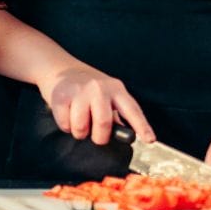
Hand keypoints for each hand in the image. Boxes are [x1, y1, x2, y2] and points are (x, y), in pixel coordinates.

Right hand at [37, 64, 152, 145]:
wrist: (61, 69)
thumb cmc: (89, 89)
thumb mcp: (108, 95)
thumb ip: (117, 113)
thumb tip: (124, 136)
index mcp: (116, 89)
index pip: (132, 110)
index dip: (142, 126)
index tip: (150, 140)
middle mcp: (99, 89)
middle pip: (103, 123)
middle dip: (100, 138)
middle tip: (97, 137)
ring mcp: (79, 91)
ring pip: (81, 126)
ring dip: (80, 133)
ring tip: (80, 127)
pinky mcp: (60, 96)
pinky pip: (65, 124)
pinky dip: (66, 127)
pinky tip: (68, 118)